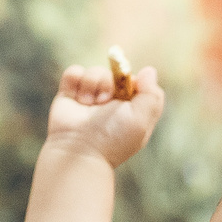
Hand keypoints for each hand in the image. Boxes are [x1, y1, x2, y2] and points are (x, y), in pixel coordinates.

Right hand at [46, 61, 164, 168]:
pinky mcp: (69, 95)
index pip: (133, 81)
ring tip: (89, 103)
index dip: (130, 80)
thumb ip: (152, 95)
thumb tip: (149, 71)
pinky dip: (75, 80)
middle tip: (105, 100)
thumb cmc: (113, 138)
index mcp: (129, 108)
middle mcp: (110, 102)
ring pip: (94, 71)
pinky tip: (78, 98)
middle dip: (109, 82)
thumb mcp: (141, 119)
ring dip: (92, 83)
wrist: (79, 151)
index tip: (127, 88)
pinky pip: (74, 72)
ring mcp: (89, 98)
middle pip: (114, 72)